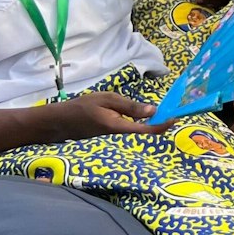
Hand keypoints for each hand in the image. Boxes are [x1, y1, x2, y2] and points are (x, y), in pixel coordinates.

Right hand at [46, 92, 164, 141]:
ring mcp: (113, 135)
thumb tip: (152, 111)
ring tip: (155, 108)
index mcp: (118, 126)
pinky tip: (134, 111)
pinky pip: (126, 126)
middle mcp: (118, 134)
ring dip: (146, 119)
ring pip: (135, 128)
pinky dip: (135, 119)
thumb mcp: (106, 99)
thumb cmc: (81, 107)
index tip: (174, 118)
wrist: (58, 122)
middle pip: (143, 130)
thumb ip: (129, 106)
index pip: (146, 130)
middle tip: (169, 109)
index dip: (162, 126)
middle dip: (157, 121)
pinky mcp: (109, 133)